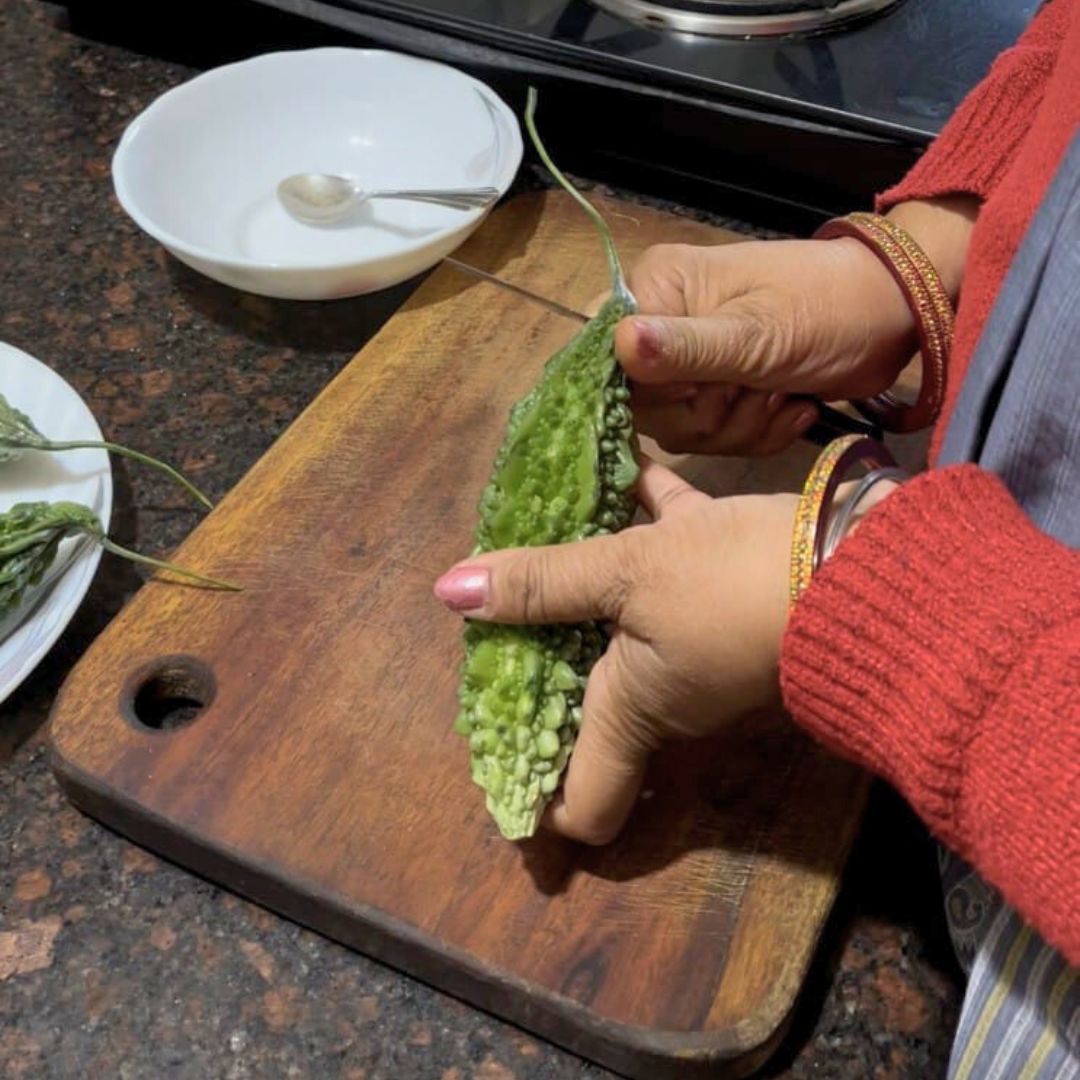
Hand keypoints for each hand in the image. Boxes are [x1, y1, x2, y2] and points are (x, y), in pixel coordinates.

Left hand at [435, 459, 796, 843]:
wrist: (859, 564)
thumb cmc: (731, 587)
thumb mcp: (630, 577)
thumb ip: (544, 582)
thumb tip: (451, 593)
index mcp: (631, 711)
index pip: (585, 801)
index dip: (540, 803)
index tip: (499, 771)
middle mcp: (661, 690)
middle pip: (588, 698)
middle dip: (542, 659)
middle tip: (492, 613)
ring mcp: (697, 642)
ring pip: (622, 618)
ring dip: (583, 579)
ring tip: (537, 524)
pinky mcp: (727, 590)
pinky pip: (667, 557)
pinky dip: (640, 522)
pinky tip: (617, 465)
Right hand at [619, 196, 976, 455]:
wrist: (894, 315)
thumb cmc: (828, 309)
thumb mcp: (757, 334)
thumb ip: (687, 347)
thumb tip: (621, 344)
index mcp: (656, 291)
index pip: (608, 361)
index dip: (651, 392)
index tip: (699, 391)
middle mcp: (662, 325)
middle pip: (645, 407)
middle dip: (709, 415)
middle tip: (755, 388)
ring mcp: (692, 361)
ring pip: (682, 430)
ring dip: (740, 426)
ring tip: (782, 395)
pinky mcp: (720, 389)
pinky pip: (715, 438)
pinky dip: (757, 433)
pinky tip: (792, 408)